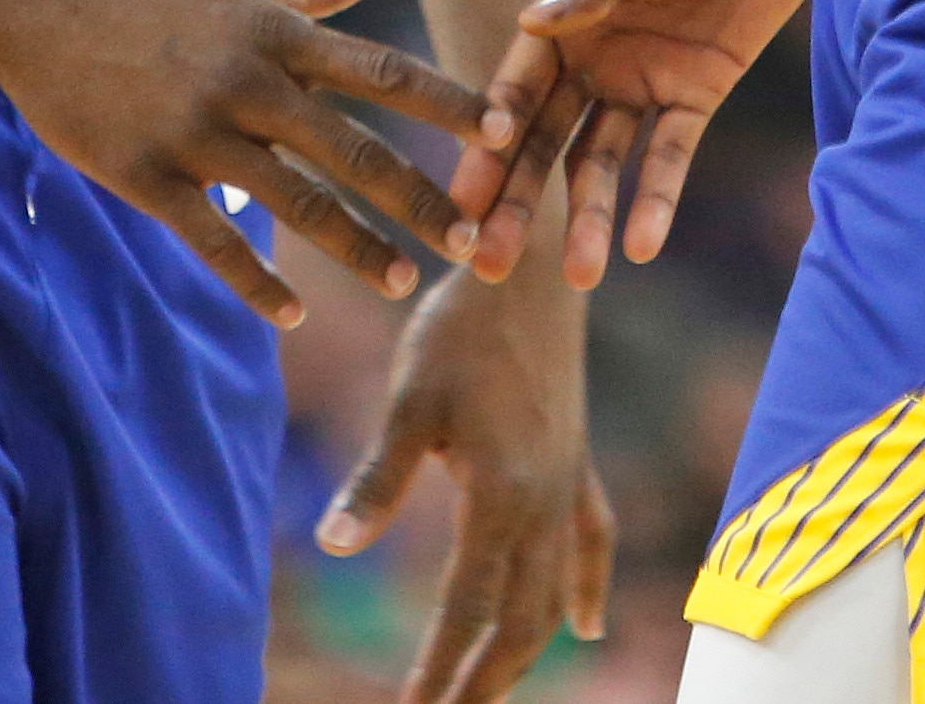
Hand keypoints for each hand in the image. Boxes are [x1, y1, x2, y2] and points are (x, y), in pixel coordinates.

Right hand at [0, 0, 484, 326]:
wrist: (37, 1)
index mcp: (275, 30)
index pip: (380, 69)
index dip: (445, 101)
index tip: (504, 130)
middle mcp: (247, 80)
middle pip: (352, 149)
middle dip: (419, 197)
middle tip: (476, 241)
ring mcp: (197, 130)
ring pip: (293, 202)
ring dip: (354, 246)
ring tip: (403, 282)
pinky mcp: (147, 175)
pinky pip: (212, 239)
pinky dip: (255, 280)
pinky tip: (294, 313)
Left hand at [316, 268, 612, 702]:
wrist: (533, 265)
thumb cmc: (461, 326)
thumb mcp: (411, 399)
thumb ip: (378, 479)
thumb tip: (332, 546)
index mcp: (503, 496)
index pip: (468, 610)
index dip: (438, 671)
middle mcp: (547, 503)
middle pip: (520, 622)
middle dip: (481, 682)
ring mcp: (569, 483)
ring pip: (554, 594)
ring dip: (523, 651)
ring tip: (485, 692)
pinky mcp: (577, 458)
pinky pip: (592, 540)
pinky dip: (588, 586)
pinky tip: (587, 626)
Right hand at [448, 0, 826, 285]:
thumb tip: (530, 22)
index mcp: (562, 7)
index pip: (512, 87)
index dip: (487, 140)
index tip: (463, 195)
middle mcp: (593, 49)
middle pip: (544, 137)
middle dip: (516, 198)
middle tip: (486, 262)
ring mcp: (645, 72)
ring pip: (602, 158)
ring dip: (588, 214)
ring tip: (579, 275)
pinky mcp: (701, 86)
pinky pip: (673, 152)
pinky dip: (658, 196)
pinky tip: (642, 244)